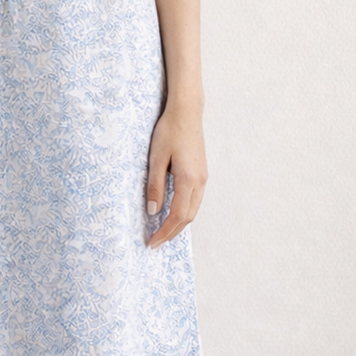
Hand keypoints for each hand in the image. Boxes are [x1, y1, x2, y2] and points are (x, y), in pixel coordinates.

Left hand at [145, 103, 206, 247]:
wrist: (187, 112)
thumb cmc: (169, 131)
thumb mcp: (156, 158)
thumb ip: (155, 186)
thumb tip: (153, 211)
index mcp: (188, 179)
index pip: (177, 215)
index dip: (164, 231)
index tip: (152, 242)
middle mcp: (200, 182)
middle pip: (188, 217)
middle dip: (171, 233)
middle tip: (155, 243)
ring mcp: (203, 177)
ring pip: (193, 210)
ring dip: (178, 224)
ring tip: (162, 232)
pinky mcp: (201, 173)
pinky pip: (194, 200)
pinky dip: (184, 212)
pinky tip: (173, 214)